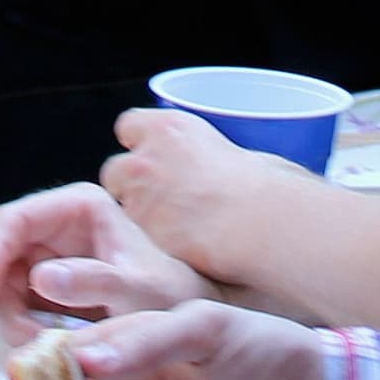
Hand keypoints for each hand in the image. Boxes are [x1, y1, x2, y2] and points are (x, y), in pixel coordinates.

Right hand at [0, 183, 215, 341]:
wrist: (184, 327)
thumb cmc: (172, 302)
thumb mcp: (142, 293)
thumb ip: (96, 283)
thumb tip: (41, 276)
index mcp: (79, 207)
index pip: (14, 219)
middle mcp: (56, 223)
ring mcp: (44, 251)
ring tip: (27, 341)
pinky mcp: (38, 283)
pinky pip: (3, 294)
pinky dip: (4, 318)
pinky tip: (27, 340)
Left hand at [102, 107, 329, 294]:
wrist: (258, 223)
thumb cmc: (264, 187)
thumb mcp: (241, 152)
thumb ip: (217, 156)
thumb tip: (228, 167)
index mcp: (169, 129)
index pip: (128, 125)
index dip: (138, 144)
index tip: (150, 156)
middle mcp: (144, 160)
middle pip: (115, 170)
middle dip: (130, 185)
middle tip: (159, 201)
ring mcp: (139, 201)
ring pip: (123, 211)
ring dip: (141, 220)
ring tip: (175, 233)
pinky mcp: (141, 240)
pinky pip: (137, 244)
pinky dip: (152, 250)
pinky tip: (179, 253)